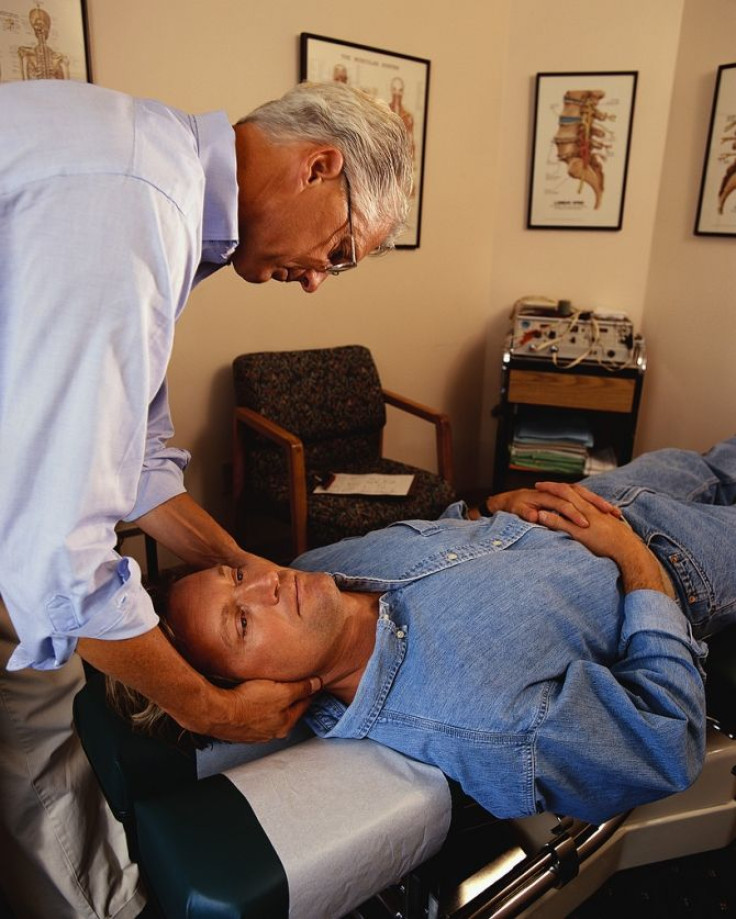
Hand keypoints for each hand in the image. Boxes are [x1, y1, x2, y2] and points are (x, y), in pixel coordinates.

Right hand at [207, 676, 321, 742]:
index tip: (314, 683)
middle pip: (288, 711)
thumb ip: (301, 689)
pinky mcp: (241, 729)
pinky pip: (255, 716)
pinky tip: (253, 700)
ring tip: (272, 691)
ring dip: (274, 704)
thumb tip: (317, 684)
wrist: (217, 712)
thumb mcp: (281, 692)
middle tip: (295, 686)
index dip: (310, 691)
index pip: (304, 704)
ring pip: (271, 715)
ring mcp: (256, 732)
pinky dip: (258, 708)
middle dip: (293, 699)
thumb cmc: (248, 702)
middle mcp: (272, 731)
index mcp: (285, 723)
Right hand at [484, 482, 621, 526]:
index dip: (599, 503)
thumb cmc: (532, 510)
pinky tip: (541, 520)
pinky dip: (533, 514)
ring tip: (583, 523)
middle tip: (607, 514)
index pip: (584, 496)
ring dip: (568, 512)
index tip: (616, 513)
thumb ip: (568, 517)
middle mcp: (551, 494)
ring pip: (556, 502)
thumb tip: (591, 523)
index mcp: (561, 496)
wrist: (505, 505)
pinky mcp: (521, 506)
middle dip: (592, 504)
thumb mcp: (554, 516)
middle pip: (575, 495)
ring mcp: (536, 498)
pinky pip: (528, 510)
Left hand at [534, 483, 666, 594]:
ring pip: (563, 503)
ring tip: (534, 495)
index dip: (563, 486)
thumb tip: (589, 521)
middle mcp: (589, 509)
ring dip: (548, 497)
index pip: (576, 491)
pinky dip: (550, 518)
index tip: (551, 485)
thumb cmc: (620, 540)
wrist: (628, 549)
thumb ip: (597, 521)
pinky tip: (539, 517)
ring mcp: (584, 520)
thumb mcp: (608, 526)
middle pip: (567, 492)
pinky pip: (563, 522)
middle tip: (538, 485)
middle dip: (552, 486)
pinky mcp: (581, 532)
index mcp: (594, 507)